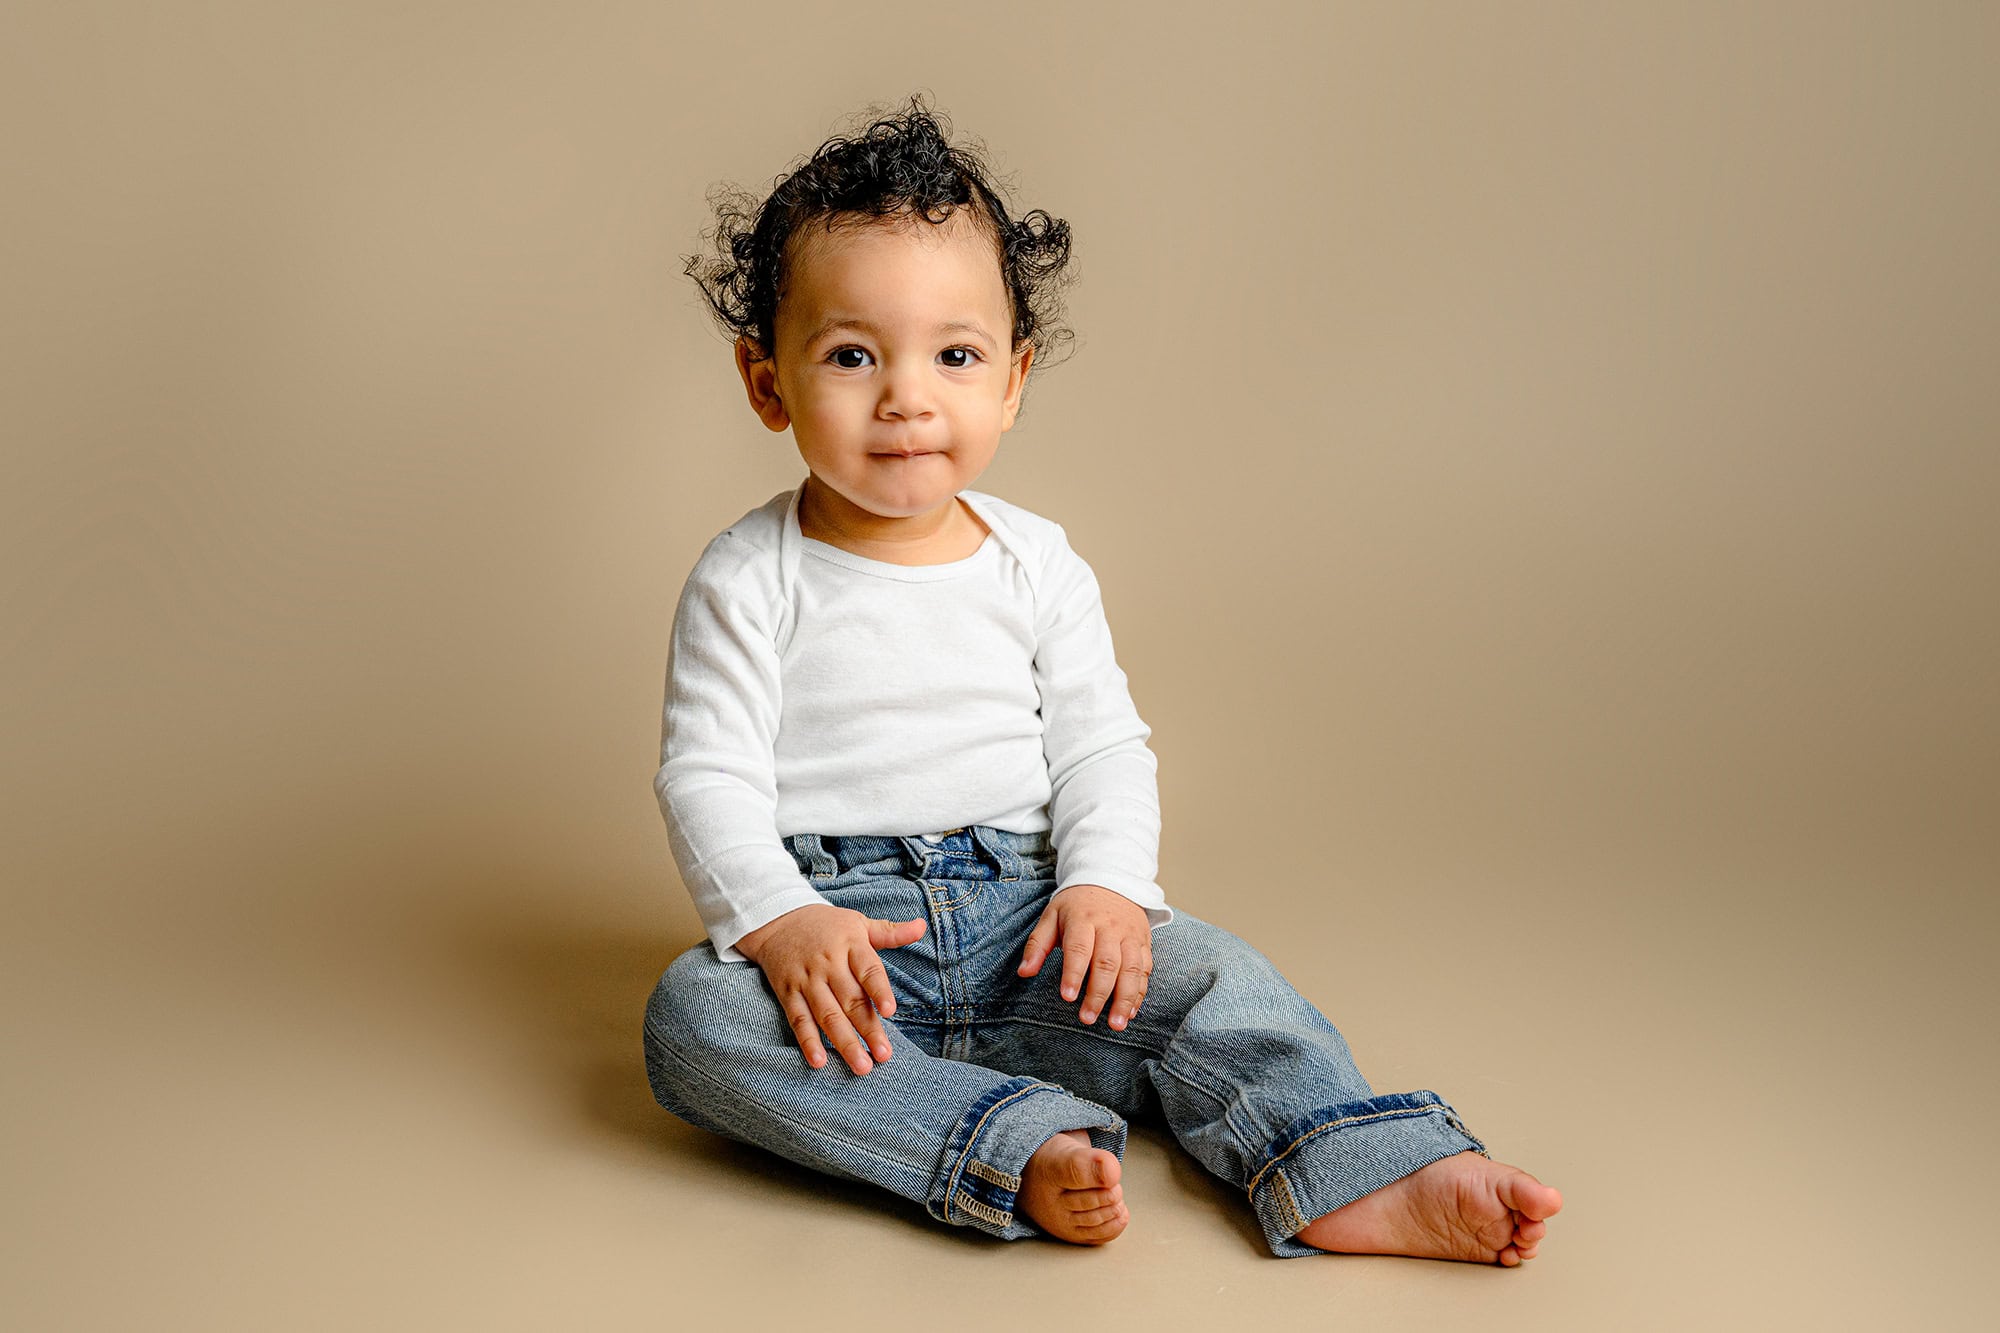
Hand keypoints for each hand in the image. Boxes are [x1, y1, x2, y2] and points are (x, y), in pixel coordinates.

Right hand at [734, 904, 925, 1074]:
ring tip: (862, 1066)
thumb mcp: (859, 922)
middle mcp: (828, 963)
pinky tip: (818, 1062)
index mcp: (850, 944)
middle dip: (868, 1029)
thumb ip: (890, 932)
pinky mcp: (788, 994)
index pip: (867, 969)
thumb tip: (921, 926)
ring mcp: (807, 980)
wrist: (778, 920)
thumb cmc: (827, 925)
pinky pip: (798, 1020)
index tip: (890, 1011)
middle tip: (884, 1055)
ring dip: (844, 1043)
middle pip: (850, 1000)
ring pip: (827, 1015)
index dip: (879, 990)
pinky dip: (807, 1041)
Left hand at [1016, 884, 1151, 1030]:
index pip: (1079, 948)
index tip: (1067, 997)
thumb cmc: (1076, 906)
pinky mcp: (1144, 943)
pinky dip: (1139, 993)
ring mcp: (1130, 935)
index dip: (1073, 973)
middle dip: (1098, 994)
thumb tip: (1024, 972)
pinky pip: (1145, 970)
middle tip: (1086, 1018)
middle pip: (1107, 963)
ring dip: (1124, 999)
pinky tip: (1130, 1012)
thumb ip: (1037, 945)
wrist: (1111, 880)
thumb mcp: (1051, 916)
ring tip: (1115, 1024)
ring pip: (1132, 969)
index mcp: (1083, 919)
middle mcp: (1110, 927)